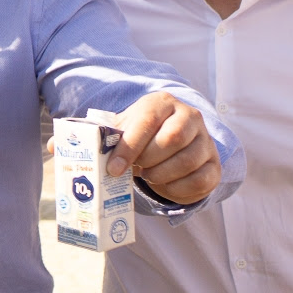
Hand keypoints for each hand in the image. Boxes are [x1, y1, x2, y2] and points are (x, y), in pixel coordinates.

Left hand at [107, 92, 221, 203]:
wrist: (168, 147)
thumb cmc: (140, 138)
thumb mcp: (123, 130)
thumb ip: (105, 138)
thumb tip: (77, 152)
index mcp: (163, 103)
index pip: (148, 121)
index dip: (129, 147)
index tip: (113, 169)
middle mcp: (191, 116)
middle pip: (172, 139)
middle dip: (148, 160)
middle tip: (136, 169)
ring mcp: (206, 141)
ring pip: (187, 162)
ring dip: (161, 175)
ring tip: (148, 175)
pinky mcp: (215, 165)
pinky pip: (199, 181)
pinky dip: (176, 189)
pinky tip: (164, 185)